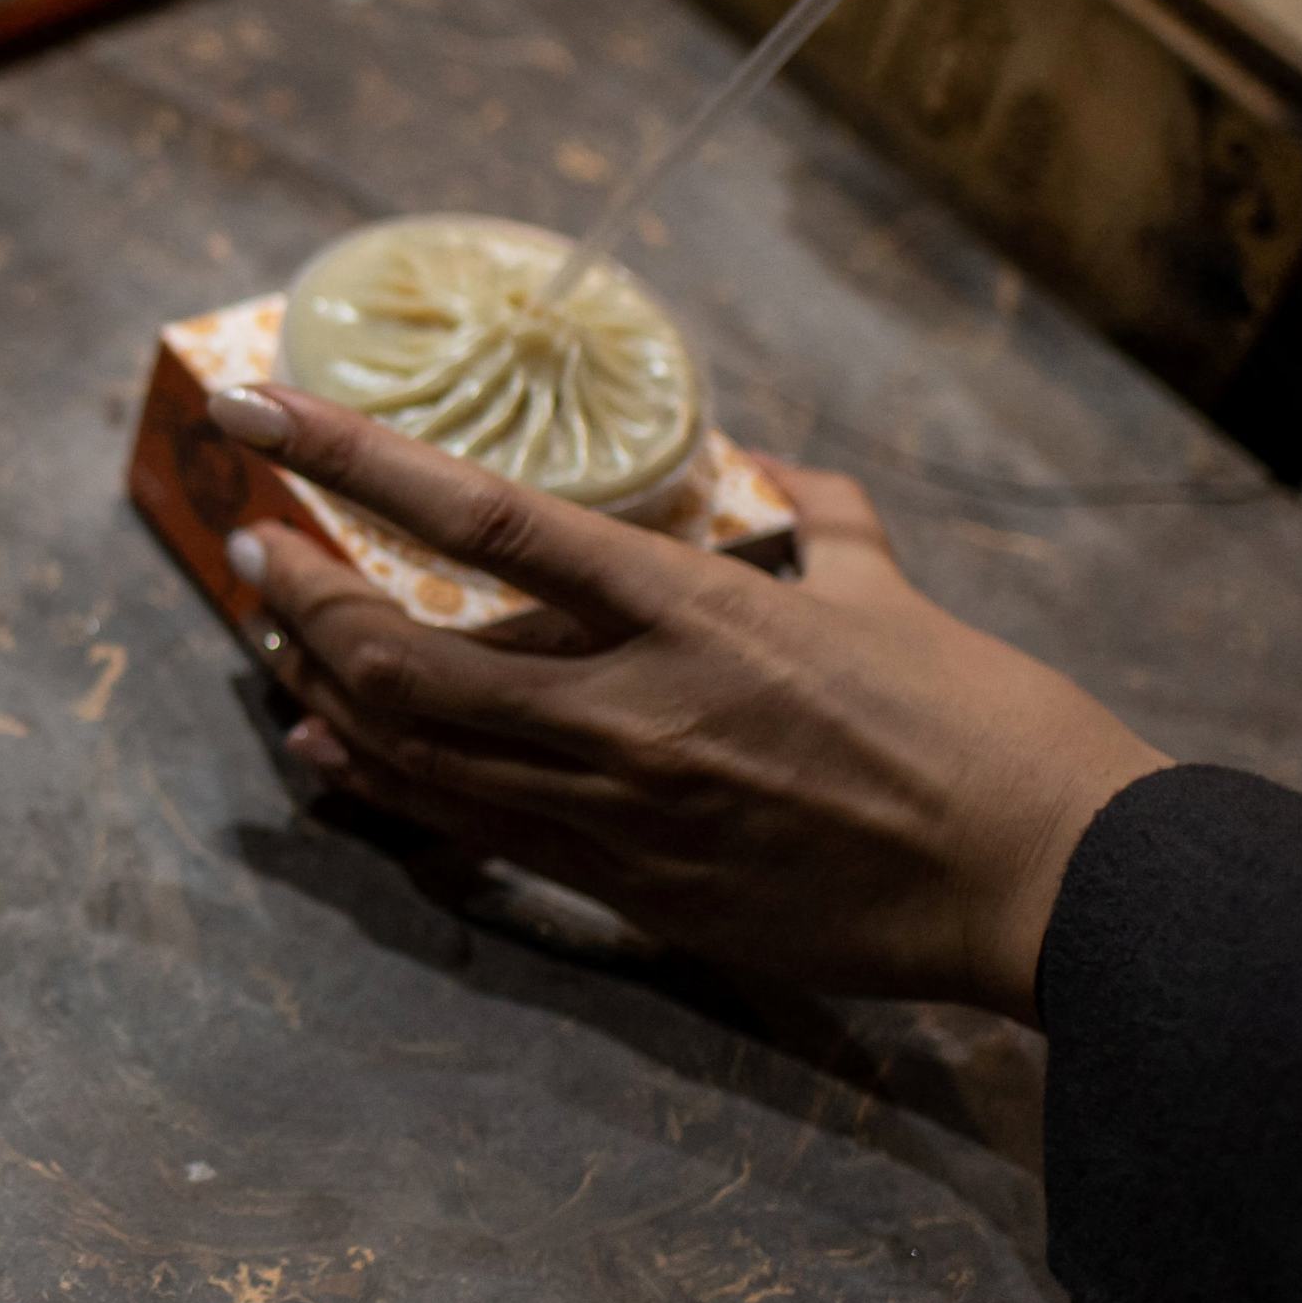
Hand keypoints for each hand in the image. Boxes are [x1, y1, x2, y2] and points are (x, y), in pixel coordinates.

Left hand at [207, 383, 1167, 1021]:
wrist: (1047, 883)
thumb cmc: (984, 726)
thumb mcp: (884, 590)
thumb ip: (813, 516)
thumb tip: (767, 464)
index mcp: (691, 609)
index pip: (480, 517)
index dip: (351, 459)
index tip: (262, 414)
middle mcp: (631, 709)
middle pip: (400, 656)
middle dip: (300, 600)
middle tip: (254, 550)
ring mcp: (621, 810)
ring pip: (412, 751)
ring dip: (322, 688)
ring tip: (274, 638)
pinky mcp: (630, 889)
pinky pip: (465, 826)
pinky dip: (380, 780)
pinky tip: (329, 747)